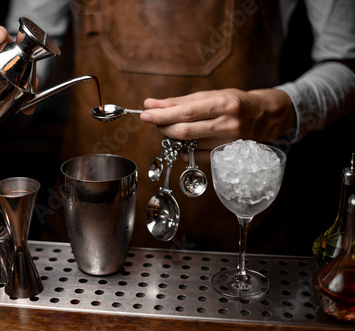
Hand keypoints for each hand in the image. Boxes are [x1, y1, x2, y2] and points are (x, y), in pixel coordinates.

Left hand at [140, 88, 294, 161]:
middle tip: (154, 120)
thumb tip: (151, 104)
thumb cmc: (232, 102)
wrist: (262, 117)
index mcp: (224, 104)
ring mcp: (227, 143)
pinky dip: (182, 150)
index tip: (145, 113)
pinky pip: (195, 157)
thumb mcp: (209, 95)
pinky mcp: (224, 156)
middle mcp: (228, 125)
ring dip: (171, 137)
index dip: (163, 115)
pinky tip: (183, 142)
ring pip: (188, 145)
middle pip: (185, 131)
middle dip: (163, 126)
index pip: (187, 112)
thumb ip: (180, 101)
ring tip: (169, 127)